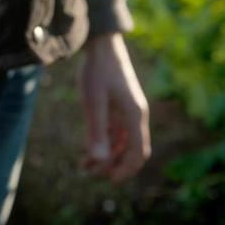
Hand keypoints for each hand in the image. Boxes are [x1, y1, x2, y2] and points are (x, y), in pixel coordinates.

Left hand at [77, 32, 150, 183]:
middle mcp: (135, 114)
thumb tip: (99, 161)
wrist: (100, 43)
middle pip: (131, 149)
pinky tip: (87, 149)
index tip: (109, 180)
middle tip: (91, 173)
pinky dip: (104, 141)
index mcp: (135, 115)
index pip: (138, 152)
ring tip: (85, 166)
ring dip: (106, 155)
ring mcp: (127, 109)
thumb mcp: (94, 102)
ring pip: (121, 141)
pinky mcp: (118, 104)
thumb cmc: (97, 70)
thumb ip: (96, 131)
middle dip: (113, 164)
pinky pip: (114, 130)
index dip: (126, 169)